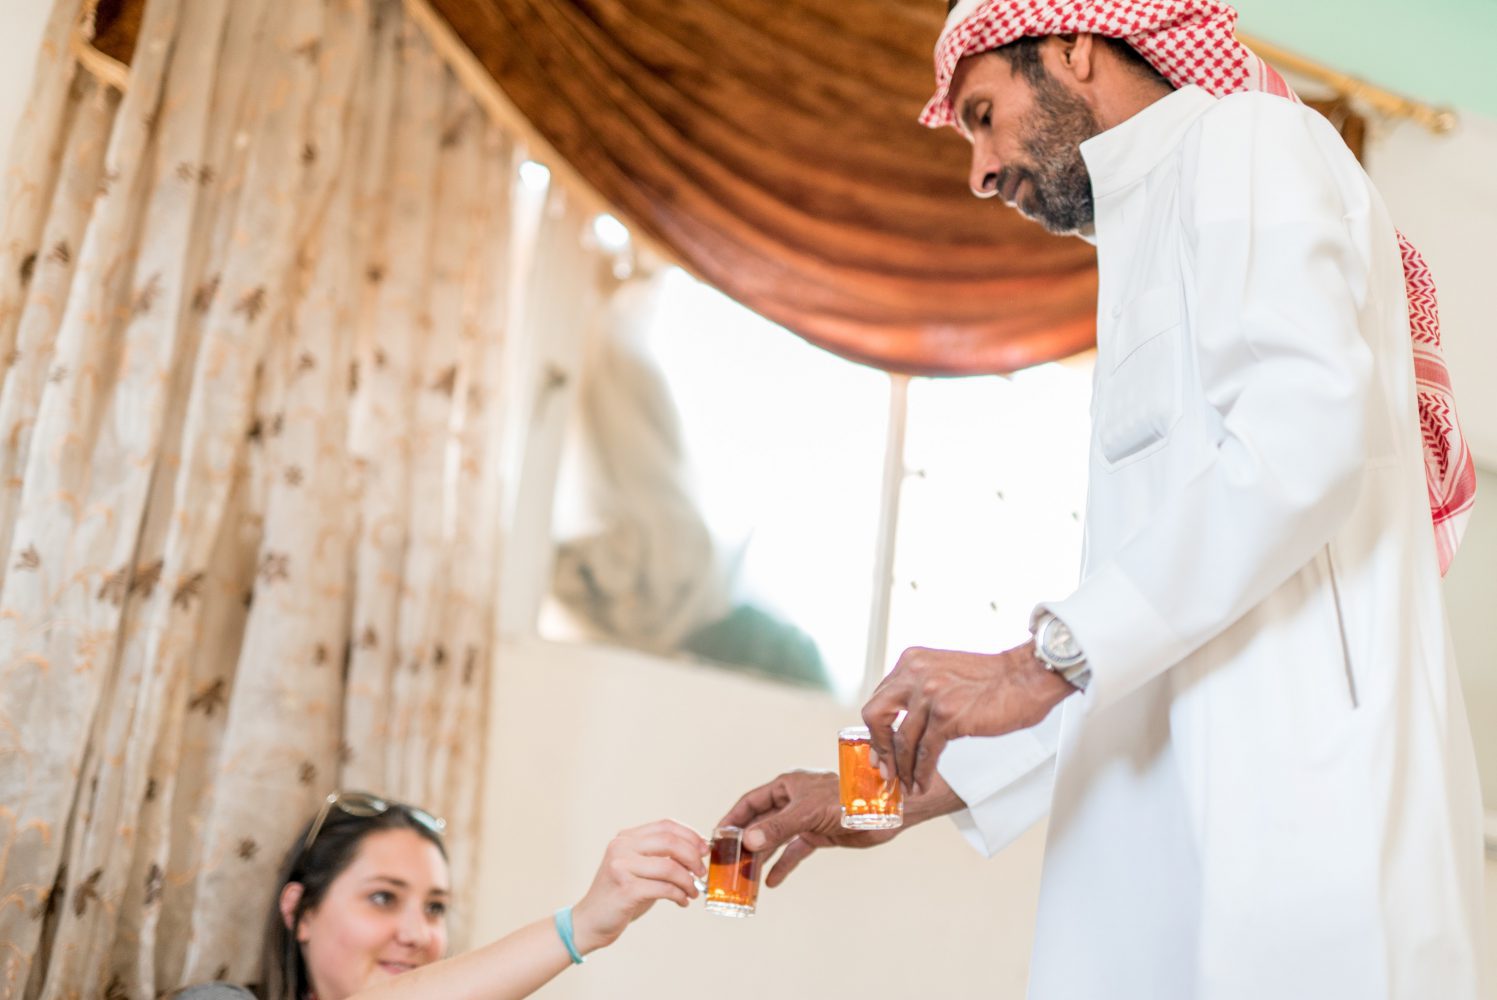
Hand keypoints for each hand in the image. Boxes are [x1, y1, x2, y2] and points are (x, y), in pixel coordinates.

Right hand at [570, 820, 707, 954]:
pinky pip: (663, 888)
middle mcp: (621, 847)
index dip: (690, 835)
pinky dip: (679, 895)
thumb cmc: (620, 895)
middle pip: (669, 842)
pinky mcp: (625, 889)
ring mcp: (621, 866)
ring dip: (688, 881)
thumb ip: (660, 857)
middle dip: (693, 857)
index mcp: (626, 837)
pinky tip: (682, 901)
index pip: (665, 825)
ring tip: (693, 892)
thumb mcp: (639, 868)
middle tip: (702, 873)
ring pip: (669, 866)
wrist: (590, 921)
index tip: (704, 850)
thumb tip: (697, 854)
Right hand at [718, 769, 958, 887]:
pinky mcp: (820, 834)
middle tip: (728, 863)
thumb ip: (777, 827)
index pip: (751, 802)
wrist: (886, 811)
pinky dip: (784, 865)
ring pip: (777, 839)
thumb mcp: (808, 813)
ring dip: (762, 857)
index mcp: (787, 785)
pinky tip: (773, 882)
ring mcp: (806, 818)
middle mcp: (794, 800)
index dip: (733, 818)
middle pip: (762, 822)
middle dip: (746, 843)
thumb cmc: (848, 801)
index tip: (717, 837)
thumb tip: (747, 842)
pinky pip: (795, 851)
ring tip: (745, 878)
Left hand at [863, 642, 1074, 796]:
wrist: (1026, 677)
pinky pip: (925, 753)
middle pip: (876, 716)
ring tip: (908, 785)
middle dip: (879, 748)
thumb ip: (920, 688)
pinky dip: (921, 773)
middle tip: (885, 769)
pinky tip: (922, 783)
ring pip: (902, 741)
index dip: (877, 728)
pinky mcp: (947, 717)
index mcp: (911, 662)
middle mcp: (915, 674)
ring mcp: (930, 695)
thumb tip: (902, 719)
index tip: (880, 748)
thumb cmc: (992, 678)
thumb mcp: (943, 671)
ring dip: (903, 769)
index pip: (879, 698)